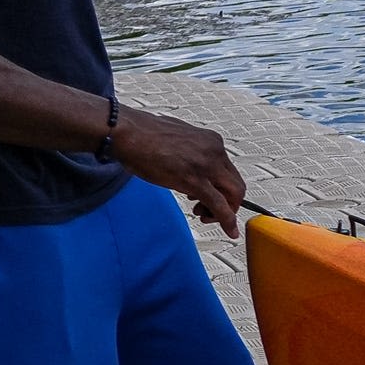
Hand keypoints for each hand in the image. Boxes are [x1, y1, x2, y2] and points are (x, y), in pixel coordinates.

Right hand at [109, 106, 246, 232]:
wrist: (127, 132)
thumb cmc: (144, 136)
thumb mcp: (179, 142)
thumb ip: (192, 155)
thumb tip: (193, 170)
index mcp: (211, 141)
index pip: (230, 171)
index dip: (224, 189)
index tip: (214, 198)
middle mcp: (215, 150)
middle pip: (236, 184)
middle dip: (230, 203)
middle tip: (210, 211)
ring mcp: (207, 165)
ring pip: (233, 195)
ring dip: (224, 212)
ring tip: (202, 214)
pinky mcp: (194, 180)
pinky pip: (219, 205)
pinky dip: (227, 221)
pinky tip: (229, 231)